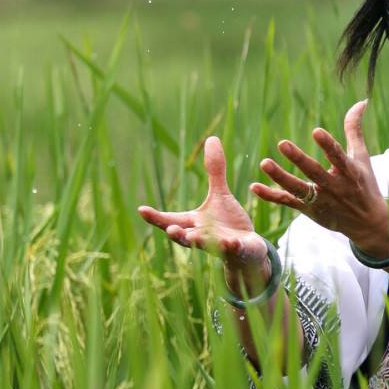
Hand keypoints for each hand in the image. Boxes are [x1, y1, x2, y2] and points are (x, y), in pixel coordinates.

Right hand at [138, 136, 269, 287]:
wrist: (248, 249)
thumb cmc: (228, 223)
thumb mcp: (220, 195)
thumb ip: (214, 171)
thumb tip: (211, 138)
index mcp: (193, 223)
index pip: (169, 220)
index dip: (155, 217)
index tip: (141, 209)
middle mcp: (202, 236)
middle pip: (185, 236)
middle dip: (177, 233)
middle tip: (169, 229)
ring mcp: (218, 246)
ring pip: (206, 245)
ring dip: (200, 241)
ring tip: (193, 237)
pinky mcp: (237, 250)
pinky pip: (233, 250)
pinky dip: (231, 247)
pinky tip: (231, 242)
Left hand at [250, 100, 388, 256]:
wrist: (368, 223)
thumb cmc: (364, 184)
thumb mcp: (361, 157)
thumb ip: (354, 130)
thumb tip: (361, 102)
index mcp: (349, 172)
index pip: (338, 156)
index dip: (328, 145)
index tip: (317, 131)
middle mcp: (334, 187)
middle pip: (314, 172)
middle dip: (299, 159)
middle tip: (282, 143)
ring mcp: (321, 200)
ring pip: (298, 189)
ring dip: (280, 177)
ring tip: (264, 163)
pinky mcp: (309, 211)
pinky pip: (287, 202)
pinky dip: (271, 196)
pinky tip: (254, 187)